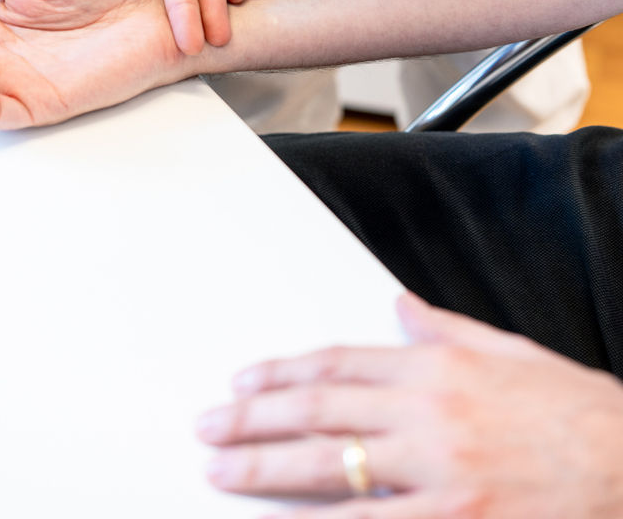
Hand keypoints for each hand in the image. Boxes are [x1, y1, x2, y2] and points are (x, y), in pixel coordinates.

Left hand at [196, 292, 622, 516]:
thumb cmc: (574, 410)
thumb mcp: (508, 352)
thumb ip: (444, 329)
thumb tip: (398, 306)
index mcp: (438, 367)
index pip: (339, 363)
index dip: (284, 372)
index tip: (243, 382)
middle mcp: (429, 415)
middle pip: (321, 411)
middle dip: (254, 419)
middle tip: (207, 425)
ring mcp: (439, 475)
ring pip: (332, 469)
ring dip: (267, 471)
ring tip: (220, 470)